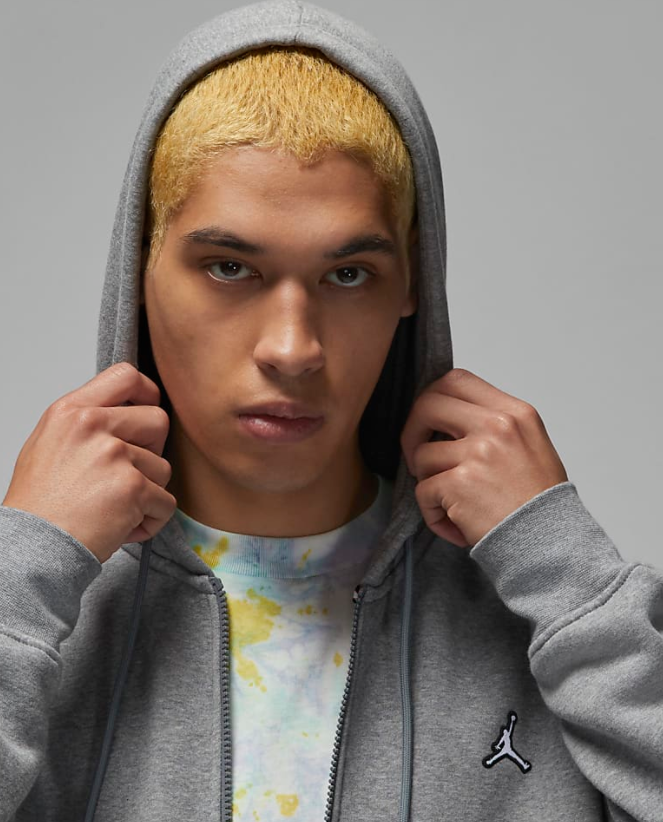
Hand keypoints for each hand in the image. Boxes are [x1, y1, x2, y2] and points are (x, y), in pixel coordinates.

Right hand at [2, 362, 176, 563]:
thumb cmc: (40, 504)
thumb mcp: (50, 443)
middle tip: (128, 475)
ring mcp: (115, 454)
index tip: (147, 411)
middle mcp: (93, 425)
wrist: (32, 547)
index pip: (126, 375)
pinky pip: (166, 502)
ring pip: (163, 467)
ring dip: (148, 494)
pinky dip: (150, 521)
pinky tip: (121, 528)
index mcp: (71, 410)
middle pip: (158, 420)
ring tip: (114, 509)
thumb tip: (126, 413)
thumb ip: (87, 422)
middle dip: (152, 451)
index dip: (147, 393)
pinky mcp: (133, 487)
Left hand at [400, 368, 568, 546]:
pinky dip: (433, 513)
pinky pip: (424, 492)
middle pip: (428, 404)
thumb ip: (493, 426)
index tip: (428, 422)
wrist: (552, 545)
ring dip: (430, 484)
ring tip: (455, 505)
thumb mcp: (529, 446)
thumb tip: (445, 420)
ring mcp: (478, 452)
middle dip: (412, 431)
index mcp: (515, 413)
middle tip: (419, 459)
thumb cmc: (538, 503)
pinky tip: (457, 524)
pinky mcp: (460, 483)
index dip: (432, 398)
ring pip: (422, 456)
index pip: (457, 380)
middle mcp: (498, 426)